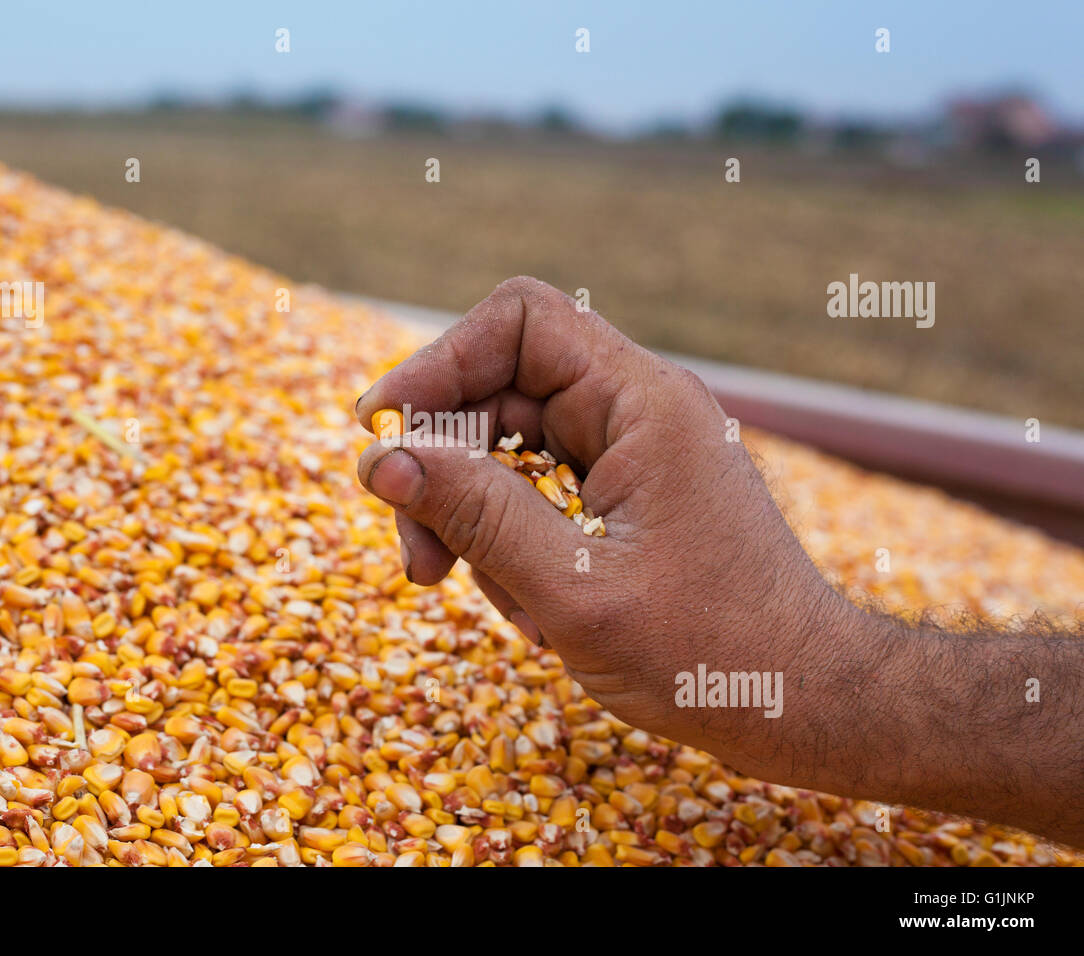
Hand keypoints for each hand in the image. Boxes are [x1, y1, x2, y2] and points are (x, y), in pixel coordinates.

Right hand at [354, 276, 855, 786]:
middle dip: (443, 468)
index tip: (383, 431)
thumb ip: (476, 514)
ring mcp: (631, 456)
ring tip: (485, 598)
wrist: (803, 705)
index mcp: (642, 403)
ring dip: (472, 519)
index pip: (522, 321)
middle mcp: (636, 412)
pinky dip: (510, 543)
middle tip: (419, 561)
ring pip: (508, 450)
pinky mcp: (623, 500)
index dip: (440, 363)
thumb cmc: (711, 654)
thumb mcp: (574, 587)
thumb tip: (382, 458)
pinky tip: (528, 608)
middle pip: (500, 391)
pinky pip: (537, 494)